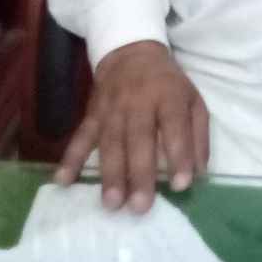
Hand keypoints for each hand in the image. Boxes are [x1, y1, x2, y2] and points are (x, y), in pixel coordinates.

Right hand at [54, 40, 209, 213]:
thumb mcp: (192, 100)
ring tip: (112, 203)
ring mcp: (112, 108)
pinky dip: (70, 158)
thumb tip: (199, 172)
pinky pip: (80, 137)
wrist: (131, 54)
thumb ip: (198, 135)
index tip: (182, 185)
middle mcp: (139, 102)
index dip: (179, 155)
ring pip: (110, 142)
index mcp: (168, 96)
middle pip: (139, 139)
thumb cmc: (168, 85)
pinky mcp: (92, 114)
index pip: (175, 126)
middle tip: (140, 206)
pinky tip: (63, 180)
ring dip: (110, 174)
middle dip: (139, 173)